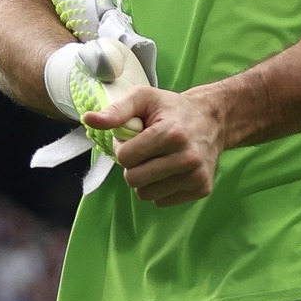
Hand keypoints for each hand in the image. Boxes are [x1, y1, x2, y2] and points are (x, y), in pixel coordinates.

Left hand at [85, 84, 226, 206]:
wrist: (212, 120)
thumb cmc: (172, 109)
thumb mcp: (143, 98)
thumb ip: (115, 111)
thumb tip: (88, 119)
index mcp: (171, 133)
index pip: (126, 158)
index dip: (123, 149)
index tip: (133, 140)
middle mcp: (187, 157)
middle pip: (134, 180)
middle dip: (132, 167)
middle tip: (143, 153)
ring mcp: (196, 175)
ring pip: (146, 194)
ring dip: (145, 180)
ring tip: (156, 162)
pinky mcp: (202, 189)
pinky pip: (162, 202)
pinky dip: (160, 189)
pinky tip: (170, 171)